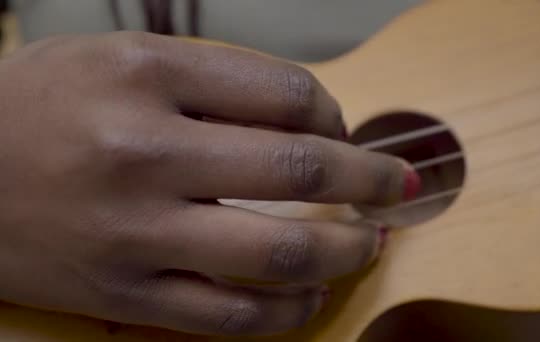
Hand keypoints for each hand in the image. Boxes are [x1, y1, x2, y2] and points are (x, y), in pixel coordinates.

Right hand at [0, 32, 417, 335]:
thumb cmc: (39, 105)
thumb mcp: (122, 58)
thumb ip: (217, 80)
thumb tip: (307, 118)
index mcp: (145, 75)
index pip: (286, 94)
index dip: (334, 113)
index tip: (342, 129)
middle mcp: (144, 153)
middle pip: (299, 170)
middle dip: (370, 179)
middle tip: (400, 184)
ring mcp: (136, 234)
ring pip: (279, 255)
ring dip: (345, 250)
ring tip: (370, 242)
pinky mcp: (123, 296)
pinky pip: (230, 318)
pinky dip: (288, 311)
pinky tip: (312, 295)